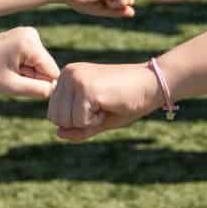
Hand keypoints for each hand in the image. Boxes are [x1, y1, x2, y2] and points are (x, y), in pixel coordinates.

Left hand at [0, 25, 59, 97]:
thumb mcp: (12, 87)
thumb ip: (38, 90)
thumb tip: (57, 90)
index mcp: (29, 42)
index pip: (52, 71)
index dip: (40, 85)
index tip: (18, 83)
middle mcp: (31, 33)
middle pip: (46, 67)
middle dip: (31, 77)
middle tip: (8, 76)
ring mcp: (27, 33)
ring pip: (39, 64)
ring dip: (26, 73)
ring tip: (6, 70)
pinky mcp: (22, 36)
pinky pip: (32, 58)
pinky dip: (22, 67)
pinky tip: (6, 65)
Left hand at [48, 60, 162, 140]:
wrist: (152, 84)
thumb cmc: (127, 100)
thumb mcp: (98, 118)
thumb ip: (77, 127)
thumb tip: (58, 133)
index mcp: (67, 76)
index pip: (53, 113)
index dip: (77, 120)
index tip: (97, 105)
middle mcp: (67, 74)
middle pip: (56, 118)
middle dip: (79, 122)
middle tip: (101, 106)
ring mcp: (75, 79)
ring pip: (66, 121)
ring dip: (88, 121)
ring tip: (105, 104)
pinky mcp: (86, 88)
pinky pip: (80, 121)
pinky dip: (96, 121)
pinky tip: (109, 104)